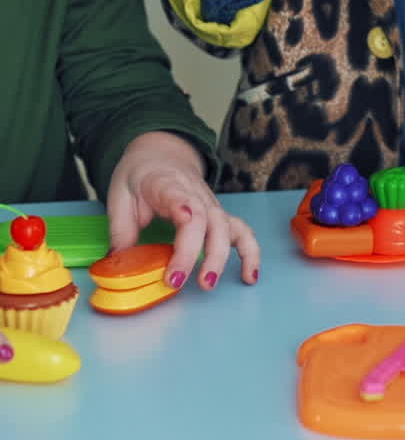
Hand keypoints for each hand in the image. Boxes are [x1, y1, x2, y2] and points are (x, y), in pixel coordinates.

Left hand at [106, 131, 260, 291]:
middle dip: (197, 252)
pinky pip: (242, 232)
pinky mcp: (219, 216)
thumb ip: (121, 229)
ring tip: (209, 284)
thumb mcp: (119, 196)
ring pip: (227, 227)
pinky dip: (250, 254)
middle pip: (207, 220)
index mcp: (167, 184)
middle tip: (176, 282)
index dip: (184, 209)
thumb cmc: (139, 177)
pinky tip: (249, 276)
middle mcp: (196, 194)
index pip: (180, 197)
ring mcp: (211, 205)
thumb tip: (120, 264)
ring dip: (222, 257)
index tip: (185, 221)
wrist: (161, 155)